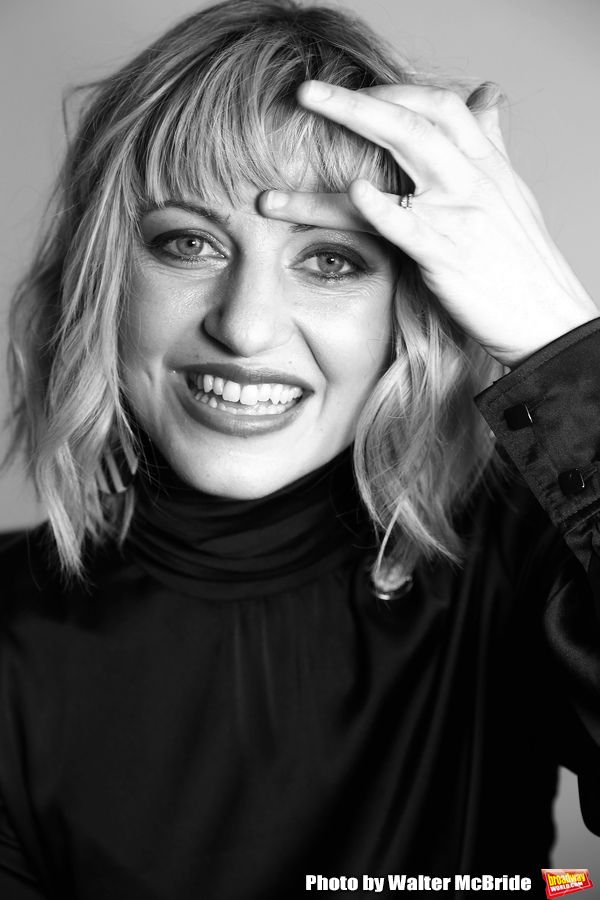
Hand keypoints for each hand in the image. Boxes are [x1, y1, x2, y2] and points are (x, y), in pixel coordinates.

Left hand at [259, 81, 598, 367]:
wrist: (547, 321)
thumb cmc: (524, 263)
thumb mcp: (513, 194)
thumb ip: (491, 145)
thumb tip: (488, 96)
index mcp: (486, 165)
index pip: (441, 106)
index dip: (395, 91)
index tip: (353, 92)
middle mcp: (473, 180)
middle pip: (414, 118)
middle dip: (358, 100)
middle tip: (307, 91)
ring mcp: (461, 215)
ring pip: (404, 157)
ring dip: (353, 128)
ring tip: (305, 120)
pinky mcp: (449, 257)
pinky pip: (411, 226)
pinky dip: (383, 206)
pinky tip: (356, 191)